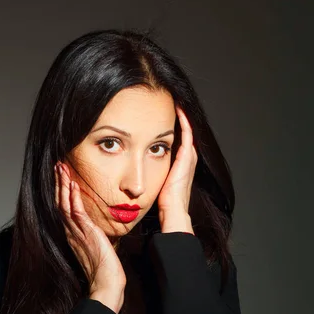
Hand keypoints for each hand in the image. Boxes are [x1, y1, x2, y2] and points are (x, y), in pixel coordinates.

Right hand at [54, 162, 125, 305]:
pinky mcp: (85, 233)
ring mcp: (76, 232)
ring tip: (61, 167)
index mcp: (73, 235)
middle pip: (60, 202)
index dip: (62, 191)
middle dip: (58, 183)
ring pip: (64, 203)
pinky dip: (73, 196)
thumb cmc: (105, 270)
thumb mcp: (99, 248)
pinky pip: (76, 211)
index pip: (64, 208)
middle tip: (58, 165)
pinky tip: (73, 184)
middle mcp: (71, 232)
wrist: (106, 285)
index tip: (62, 176)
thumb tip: (99, 230)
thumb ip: (95, 237)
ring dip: (63, 184)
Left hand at [157, 106, 197, 228]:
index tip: (159, 120)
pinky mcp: (187, 156)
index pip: (176, 144)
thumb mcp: (152, 185)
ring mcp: (189, 157)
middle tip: (170, 105)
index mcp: (179, 167)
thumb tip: (125, 176)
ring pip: (187, 131)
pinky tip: (177, 108)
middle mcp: (187, 160)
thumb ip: (145, 178)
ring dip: (182, 117)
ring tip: (175, 102)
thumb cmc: (160, 203)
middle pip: (183, 135)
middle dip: (178, 121)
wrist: (171, 210)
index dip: (169, 131)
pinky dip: (183, 120)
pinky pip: (187, 132)